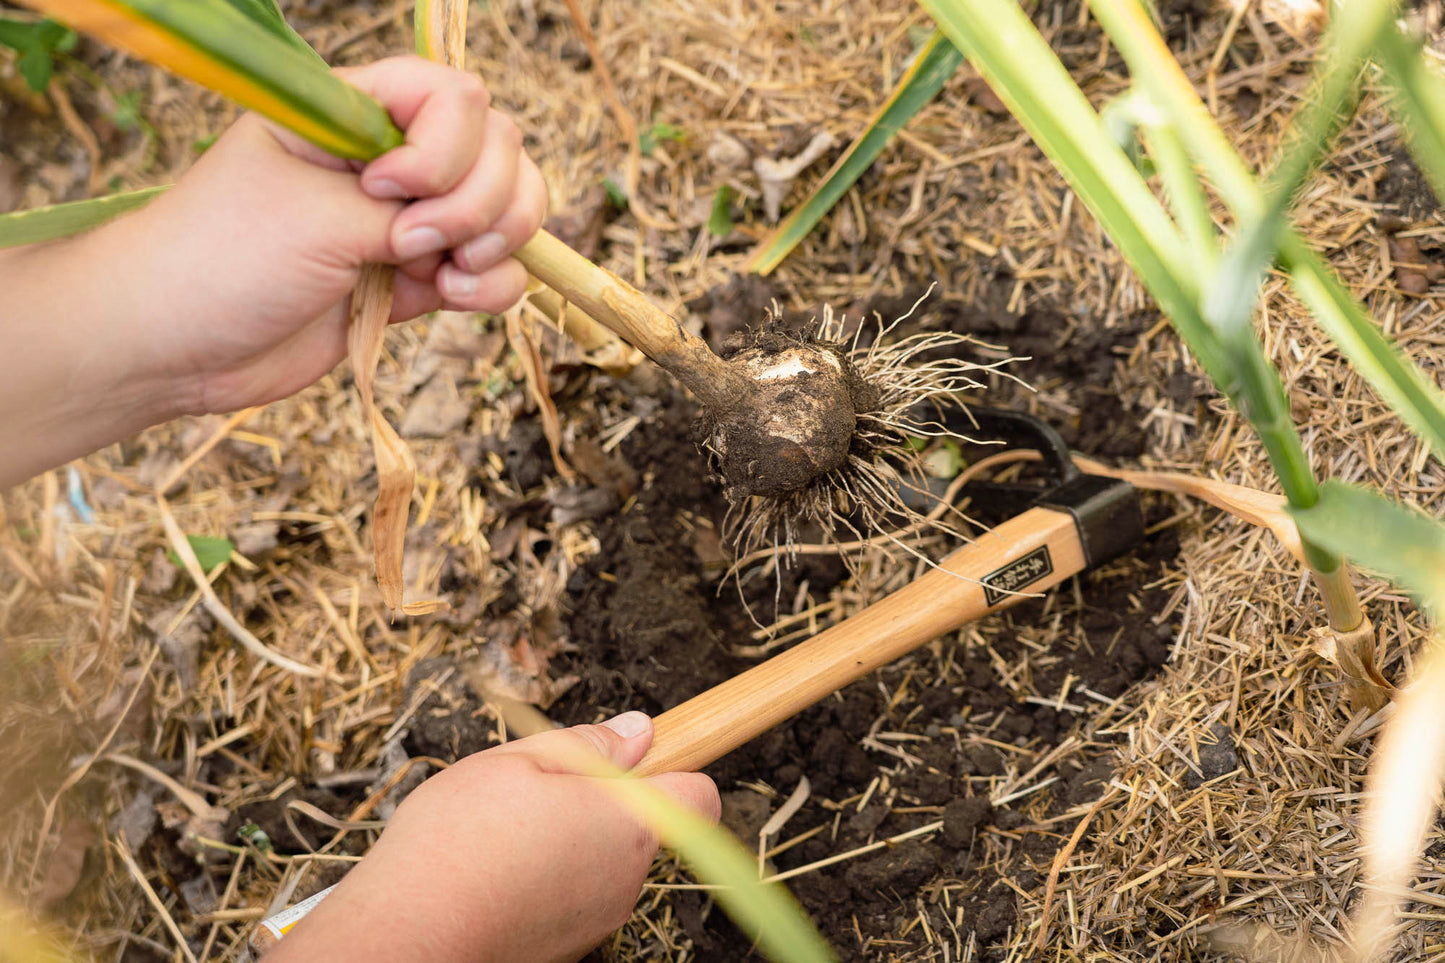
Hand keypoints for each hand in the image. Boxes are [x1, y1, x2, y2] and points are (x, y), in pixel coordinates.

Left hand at [113, 55, 547, 415]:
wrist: (177, 345)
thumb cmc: (224, 259)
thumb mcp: (316, 216)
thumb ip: (410, 211)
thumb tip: (478, 235)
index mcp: (353, 114)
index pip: (453, 97)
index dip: (446, 146)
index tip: (385, 191)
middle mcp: (390, 159)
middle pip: (497, 148)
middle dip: (480, 199)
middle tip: (412, 243)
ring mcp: (410, 221)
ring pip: (509, 209)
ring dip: (499, 240)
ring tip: (450, 277)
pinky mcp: (419, 281)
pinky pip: (495, 271)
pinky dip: (495, 285)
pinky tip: (454, 300)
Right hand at [264, 712, 719, 962]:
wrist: (408, 932)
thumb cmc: (461, 841)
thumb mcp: (520, 760)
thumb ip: (590, 743)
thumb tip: (639, 732)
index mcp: (630, 823)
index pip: (699, 794)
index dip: (674, 767)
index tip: (633, 756)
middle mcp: (627, 878)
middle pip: (642, 824)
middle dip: (602, 800)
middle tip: (539, 788)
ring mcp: (599, 917)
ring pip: (604, 860)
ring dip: (570, 839)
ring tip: (506, 830)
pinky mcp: (569, 945)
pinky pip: (575, 894)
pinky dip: (548, 877)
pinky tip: (499, 867)